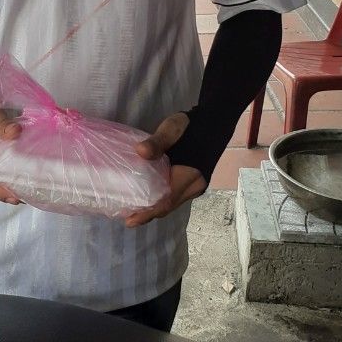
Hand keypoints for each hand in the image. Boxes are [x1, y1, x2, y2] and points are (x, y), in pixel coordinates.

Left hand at [124, 113, 206, 228]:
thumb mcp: (171, 129)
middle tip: (128, 219)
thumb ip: (157, 141)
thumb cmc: (191, 126)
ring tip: (134, 210)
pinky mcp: (192, 180)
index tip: (131, 221)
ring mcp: (195, 184)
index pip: (166, 201)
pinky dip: (162, 199)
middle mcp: (194, 186)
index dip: (148, 213)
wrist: (213, 120)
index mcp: (189, 177)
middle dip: (149, 214)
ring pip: (172, 202)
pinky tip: (149, 196)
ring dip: (155, 207)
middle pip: (169, 206)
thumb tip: (140, 151)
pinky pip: (175, 195)